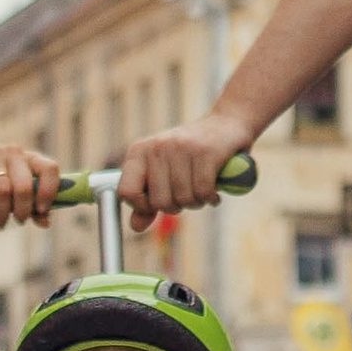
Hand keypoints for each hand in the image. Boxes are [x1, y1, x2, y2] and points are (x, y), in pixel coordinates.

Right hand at [0, 138, 59, 227]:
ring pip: (3, 189)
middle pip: (24, 184)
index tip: (42, 210)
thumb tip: (45, 223)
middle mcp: (14, 153)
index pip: (49, 169)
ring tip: (0, 223)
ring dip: (3, 212)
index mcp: (30, 158)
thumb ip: (33, 206)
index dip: (49, 191)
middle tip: (19, 221)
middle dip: (23, 209)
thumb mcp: (16, 189)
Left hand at [121, 109, 246, 228]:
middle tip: (185, 196)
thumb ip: (147, 201)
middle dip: (176, 207)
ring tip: (201, 191)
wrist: (225, 124)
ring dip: (196, 203)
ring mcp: (181, 148)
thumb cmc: (189, 154)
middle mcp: (157, 147)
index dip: (142, 206)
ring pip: (183, 198)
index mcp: (139, 151)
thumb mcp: (163, 173)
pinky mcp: (206, 151)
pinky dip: (210, 199)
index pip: (126, 191)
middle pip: (159, 202)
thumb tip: (135, 227)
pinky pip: (203, 191)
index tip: (157, 204)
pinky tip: (213, 194)